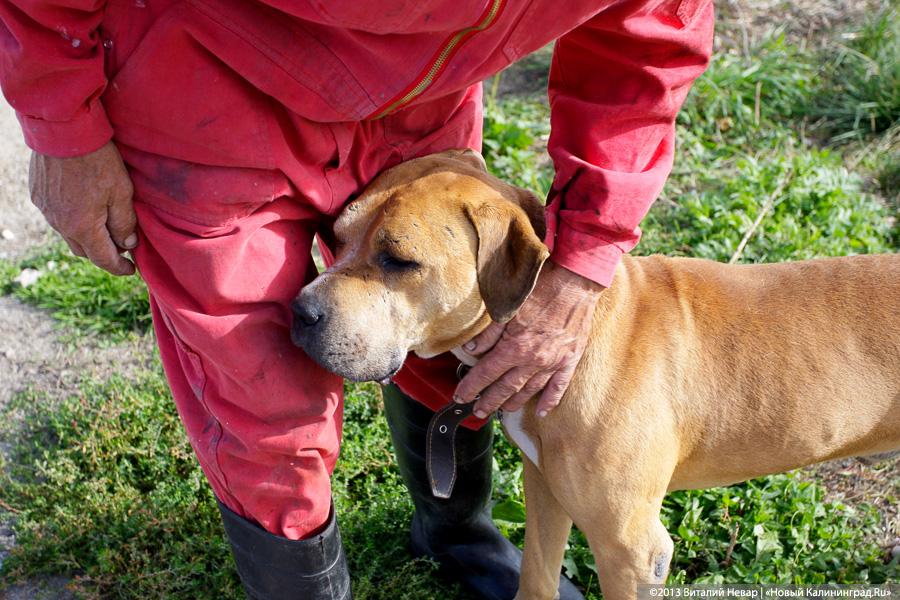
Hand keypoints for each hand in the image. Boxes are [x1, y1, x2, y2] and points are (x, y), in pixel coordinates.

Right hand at [29, 141, 136, 275]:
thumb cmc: (98, 160)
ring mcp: (46, 209)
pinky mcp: (38, 195)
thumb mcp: (122, 192)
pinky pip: (57, 217)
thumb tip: (128, 245)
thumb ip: (124, 223)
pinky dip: (73, 220)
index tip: (131, 270)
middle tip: (122, 246)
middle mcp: (59, 223)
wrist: (64, 130)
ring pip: (69, 234)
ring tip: (106, 226)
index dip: (119, 267)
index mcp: (82, 227)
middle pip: (84, 251)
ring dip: (87, 236)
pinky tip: (86, 207)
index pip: (102, 259)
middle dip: (103, 253)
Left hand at [453, 260, 603, 418]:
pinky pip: (559, 386)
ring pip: (529, 390)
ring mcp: (553, 362)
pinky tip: (540, 411)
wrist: (575, 281)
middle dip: (488, 401)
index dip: (471, 387)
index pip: (487, 373)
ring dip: (513, 403)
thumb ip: (489, 333)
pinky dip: (549, 401)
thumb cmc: (541, 288)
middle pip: (505, 387)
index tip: (461, 397)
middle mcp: (533, 360)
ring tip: (501, 411)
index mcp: (515, 347)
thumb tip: (472, 350)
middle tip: (476, 412)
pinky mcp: (570, 359)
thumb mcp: (508, 307)